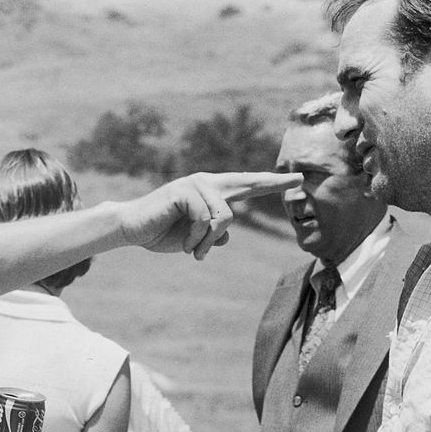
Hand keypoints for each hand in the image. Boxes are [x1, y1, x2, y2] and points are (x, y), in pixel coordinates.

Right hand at [120, 172, 302, 259]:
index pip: (246, 185)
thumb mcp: (193, 238)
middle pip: (247, 184)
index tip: (296, 179)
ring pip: (225, 217)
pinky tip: (186, 245)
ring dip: (209, 242)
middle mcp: (206, 182)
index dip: (271, 183)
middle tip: (299, 180)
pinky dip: (198, 239)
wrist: (131, 229)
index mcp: (211, 191)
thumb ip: (211, 233)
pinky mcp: (184, 191)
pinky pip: (206, 220)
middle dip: (273, 182)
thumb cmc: (161, 231)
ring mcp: (195, 184)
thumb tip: (225, 234)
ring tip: (195, 252)